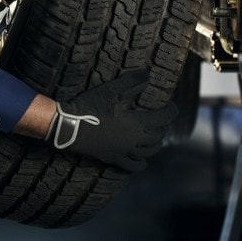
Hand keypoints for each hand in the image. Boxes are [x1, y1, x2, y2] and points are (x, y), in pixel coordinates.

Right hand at [44, 69, 177, 171]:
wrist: (69, 126)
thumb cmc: (90, 106)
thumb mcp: (110, 90)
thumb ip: (131, 82)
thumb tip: (148, 74)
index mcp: (136, 123)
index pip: (163, 118)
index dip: (171, 112)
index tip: (172, 106)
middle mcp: (134, 140)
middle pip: (157, 136)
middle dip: (163, 127)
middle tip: (163, 119)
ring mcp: (124, 151)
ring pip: (148, 152)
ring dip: (155, 144)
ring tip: (156, 138)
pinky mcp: (113, 158)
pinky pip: (132, 166)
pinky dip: (141, 163)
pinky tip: (143, 160)